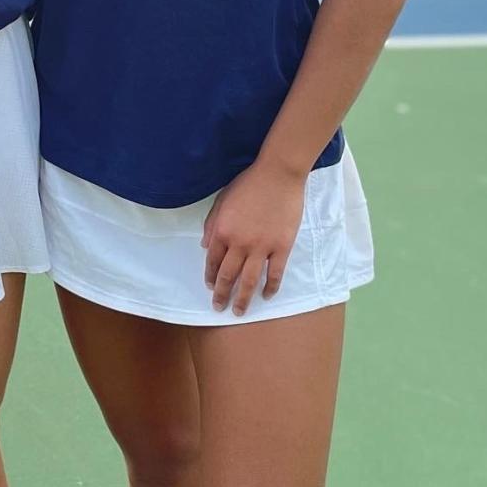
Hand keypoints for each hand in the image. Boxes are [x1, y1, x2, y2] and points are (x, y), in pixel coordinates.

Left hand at [201, 160, 307, 315]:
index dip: (210, 276)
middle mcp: (239, 243)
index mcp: (222, 231)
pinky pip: (275, 273)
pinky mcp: (282, 247)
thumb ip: (212, 224)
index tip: (210, 287)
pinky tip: (266, 296)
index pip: (212, 261)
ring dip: (243, 298)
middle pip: (228, 275)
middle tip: (219, 307)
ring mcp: (262, 247)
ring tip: (239, 311)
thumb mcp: (222, 200)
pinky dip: (271, 287)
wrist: (278, 175)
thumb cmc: (248, 184)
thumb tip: (204, 246)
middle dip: (222, 294)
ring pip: (249, 280)